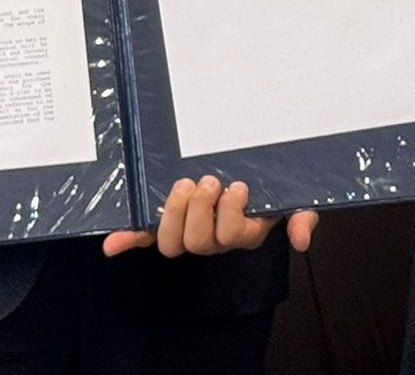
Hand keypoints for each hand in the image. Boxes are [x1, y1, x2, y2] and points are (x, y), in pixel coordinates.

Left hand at [102, 176, 317, 258]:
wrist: (249, 170)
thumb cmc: (270, 186)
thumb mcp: (292, 198)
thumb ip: (301, 216)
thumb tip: (302, 239)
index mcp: (242, 233)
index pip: (232, 238)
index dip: (230, 217)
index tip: (236, 186)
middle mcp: (213, 238)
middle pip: (199, 243)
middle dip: (201, 210)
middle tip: (208, 181)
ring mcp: (187, 232)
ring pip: (172, 243)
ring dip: (175, 212)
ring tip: (185, 183)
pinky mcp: (165, 222)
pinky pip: (144, 237)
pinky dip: (128, 240)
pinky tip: (112, 243)